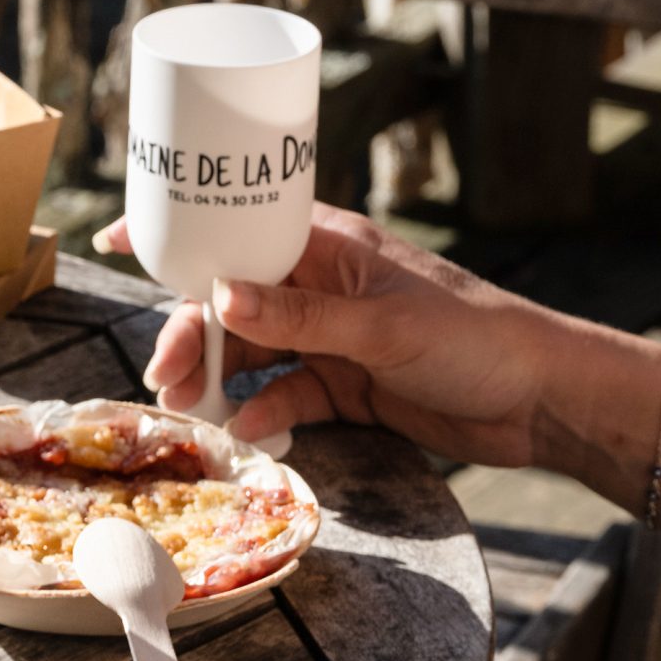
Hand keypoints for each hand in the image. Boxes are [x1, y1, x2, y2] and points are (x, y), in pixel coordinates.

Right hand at [95, 204, 556, 467]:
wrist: (541, 400)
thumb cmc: (475, 337)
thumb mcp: (382, 327)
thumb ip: (301, 317)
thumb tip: (220, 297)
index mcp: (329, 247)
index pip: (240, 228)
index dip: (179, 234)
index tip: (119, 240)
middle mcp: (321, 287)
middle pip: (232, 303)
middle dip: (192, 335)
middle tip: (164, 378)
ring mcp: (331, 337)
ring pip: (251, 352)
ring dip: (218, 380)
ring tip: (189, 411)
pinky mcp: (344, 385)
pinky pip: (284, 396)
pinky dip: (263, 413)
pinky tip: (249, 432)